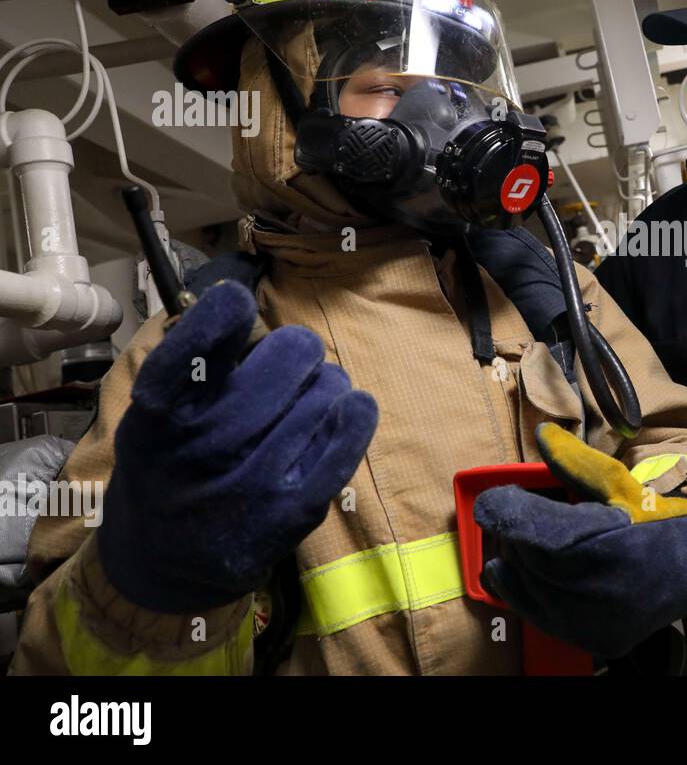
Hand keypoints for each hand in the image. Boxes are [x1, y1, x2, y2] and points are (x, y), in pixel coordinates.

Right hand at [97, 281, 377, 612]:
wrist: (169, 564)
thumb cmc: (168, 469)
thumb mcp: (152, 417)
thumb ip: (191, 364)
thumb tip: (244, 302)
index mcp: (157, 417)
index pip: (191, 351)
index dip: (221, 315)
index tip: (237, 302)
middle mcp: (203, 447)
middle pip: (289, 353)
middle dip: (297, 350)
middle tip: (289, 365)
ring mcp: (253, 479)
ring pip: (328, 390)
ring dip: (325, 387)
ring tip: (304, 405)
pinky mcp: (296, 507)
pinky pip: (348, 437)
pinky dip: (356, 413)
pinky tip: (349, 408)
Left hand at [473, 423, 686, 658]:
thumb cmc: (654, 517)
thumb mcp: (618, 483)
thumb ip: (576, 462)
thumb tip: (543, 433)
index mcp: (615, 547)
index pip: (545, 537)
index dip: (510, 517)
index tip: (490, 501)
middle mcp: (607, 592)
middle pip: (535, 563)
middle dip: (514, 536)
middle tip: (508, 515)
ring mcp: (600, 622)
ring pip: (534, 593)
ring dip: (517, 565)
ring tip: (514, 542)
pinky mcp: (595, 639)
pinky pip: (544, 617)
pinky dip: (524, 593)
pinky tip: (511, 573)